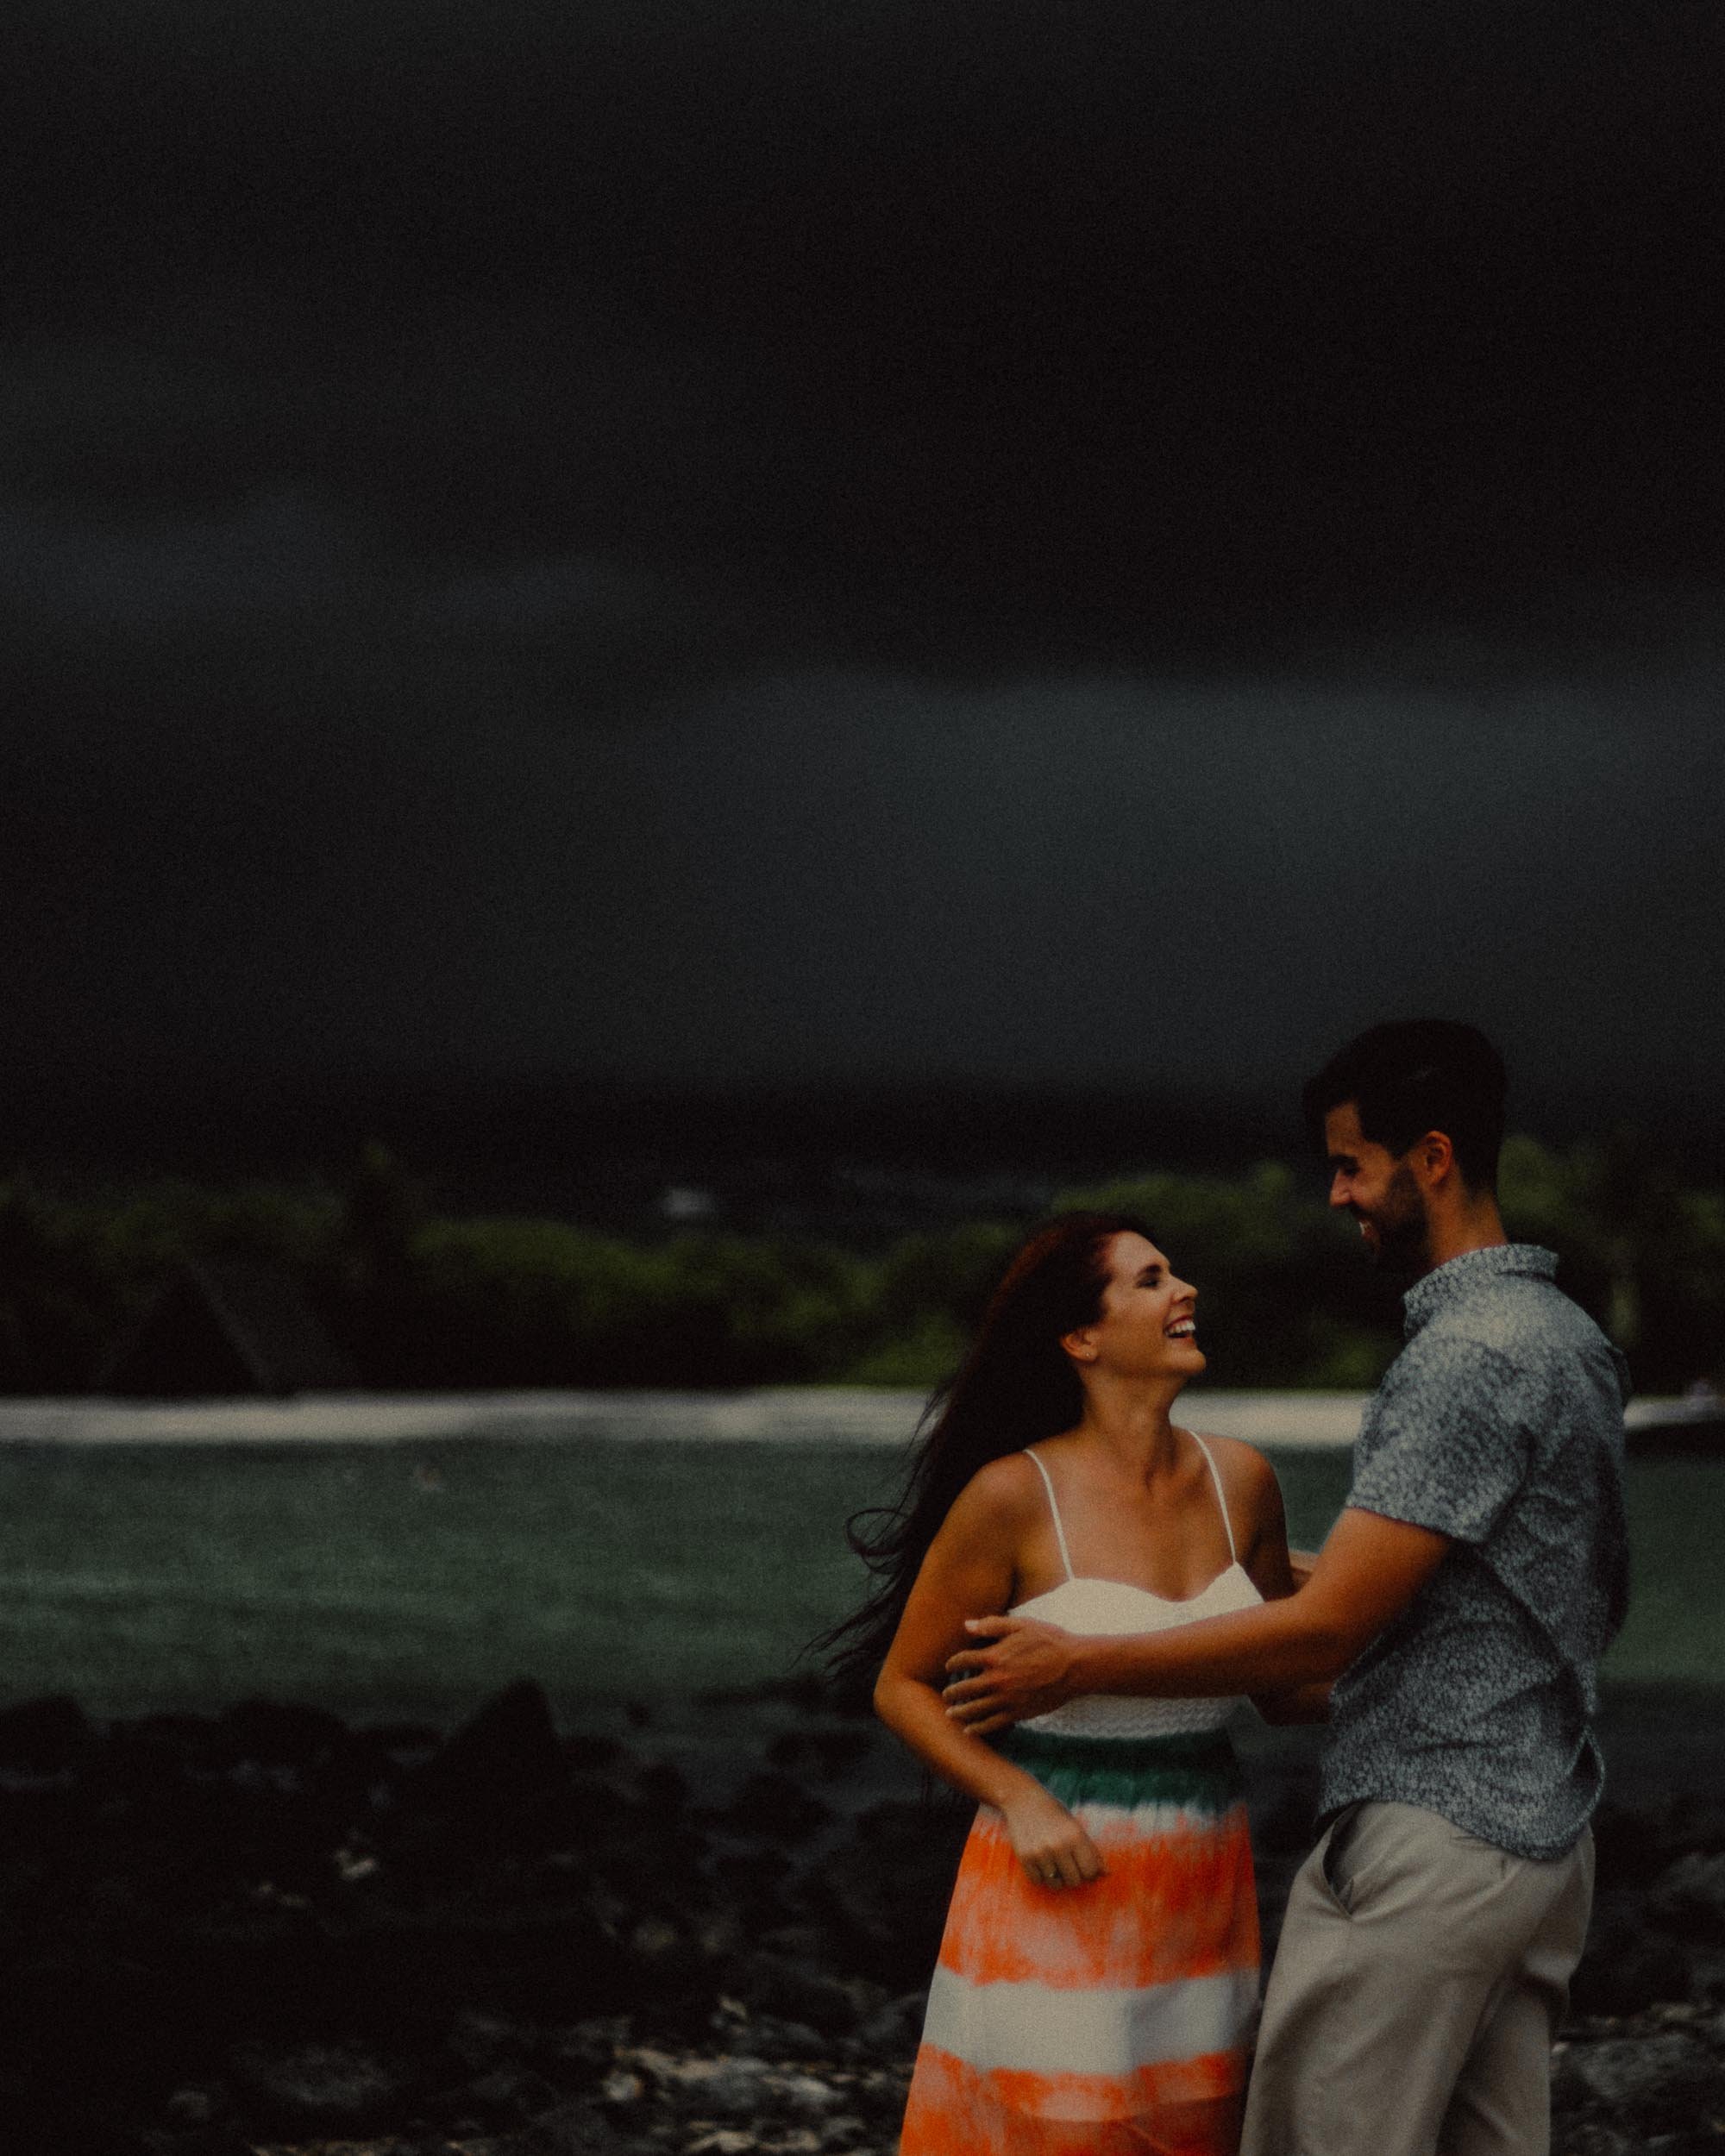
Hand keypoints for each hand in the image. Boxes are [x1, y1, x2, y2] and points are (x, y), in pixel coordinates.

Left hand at [943, 1615, 1081, 1733]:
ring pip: (975, 1709)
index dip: (952, 1664)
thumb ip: (992, 1625)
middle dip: (952, 1692)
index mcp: (994, 1656)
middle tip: (946, 1695)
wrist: (1075, 1666)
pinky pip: (993, 1724)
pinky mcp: (1018, 1712)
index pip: (963, 1661)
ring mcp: (1007, 1699)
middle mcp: (996, 1680)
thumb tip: (966, 1625)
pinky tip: (969, 1730)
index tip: (949, 1667)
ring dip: (960, 1712)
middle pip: (964, 1689)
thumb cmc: (1049, 1641)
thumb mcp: (1020, 1625)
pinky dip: (978, 1728)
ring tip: (951, 1714)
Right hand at [999, 1785, 1104, 1889]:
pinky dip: (1041, 1876)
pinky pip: (1038, 1881)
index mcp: (1075, 1835)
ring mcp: (1040, 1852)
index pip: (1091, 1871)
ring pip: (1056, 1884)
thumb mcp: (1075, 1826)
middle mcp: (1059, 1845)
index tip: (1085, 1868)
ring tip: (1054, 1862)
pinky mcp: (1025, 1857)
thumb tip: (1106, 1874)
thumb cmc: (1054, 1812)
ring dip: (1057, 1878)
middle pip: (1074, 1881)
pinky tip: (1041, 1862)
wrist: (1022, 1798)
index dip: (1091, 1874)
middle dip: (1074, 1876)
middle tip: (1069, 1865)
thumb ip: (1091, 1850)